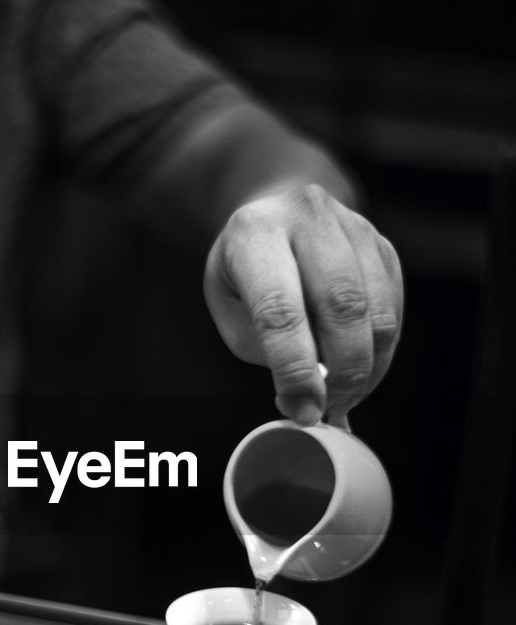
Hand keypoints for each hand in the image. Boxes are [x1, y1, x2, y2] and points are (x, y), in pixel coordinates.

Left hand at [204, 183, 402, 421]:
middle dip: (342, 373)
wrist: (274, 216)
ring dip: (367, 369)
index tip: (303, 409)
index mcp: (254, 232)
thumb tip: (310, 400)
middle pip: (342, 306)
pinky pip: (394, 310)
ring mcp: (353, 226)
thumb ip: (267, 350)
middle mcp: (308, 217)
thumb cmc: (246, 273)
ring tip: (344, 395)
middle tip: (330, 408)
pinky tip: (358, 368)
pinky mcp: (383, 245)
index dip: (295, 368)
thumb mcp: (230, 308)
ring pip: (378, 312)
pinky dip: (380, 352)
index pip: (279, 309)